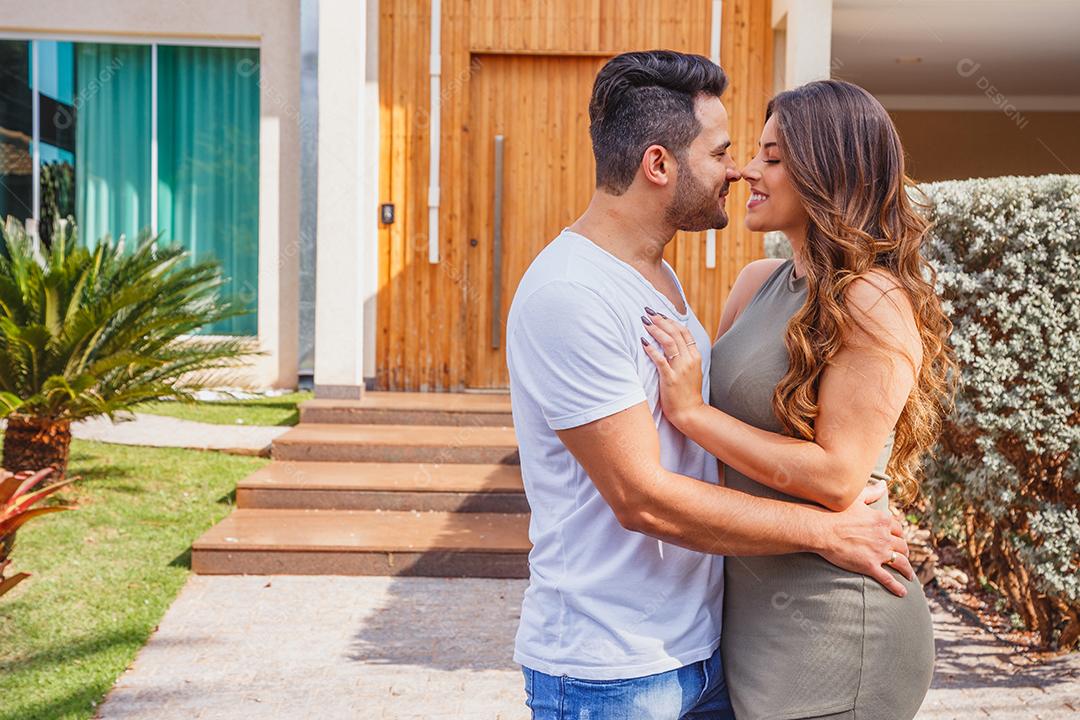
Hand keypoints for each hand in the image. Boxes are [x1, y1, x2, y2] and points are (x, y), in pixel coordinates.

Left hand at [639, 307, 704, 428]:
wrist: (690, 412)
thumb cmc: (687, 392)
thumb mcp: (691, 370)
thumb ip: (685, 356)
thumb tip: (673, 342)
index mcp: (695, 356)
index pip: (684, 331)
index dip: (671, 320)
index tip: (659, 314)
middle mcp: (689, 360)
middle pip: (675, 333)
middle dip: (661, 320)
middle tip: (648, 312)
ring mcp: (681, 369)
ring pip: (669, 343)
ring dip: (656, 330)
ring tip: (645, 322)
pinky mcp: (671, 379)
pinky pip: (660, 361)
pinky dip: (652, 350)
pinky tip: (643, 342)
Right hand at [815, 480, 915, 596]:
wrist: (821, 530)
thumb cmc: (835, 513)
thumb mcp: (856, 499)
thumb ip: (872, 492)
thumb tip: (883, 484)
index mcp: (882, 520)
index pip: (898, 529)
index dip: (900, 534)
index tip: (899, 538)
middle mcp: (884, 537)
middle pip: (902, 546)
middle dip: (905, 551)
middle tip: (904, 556)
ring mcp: (879, 553)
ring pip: (900, 563)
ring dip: (907, 569)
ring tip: (909, 575)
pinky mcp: (870, 566)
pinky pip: (888, 579)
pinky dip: (897, 587)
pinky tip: (903, 592)